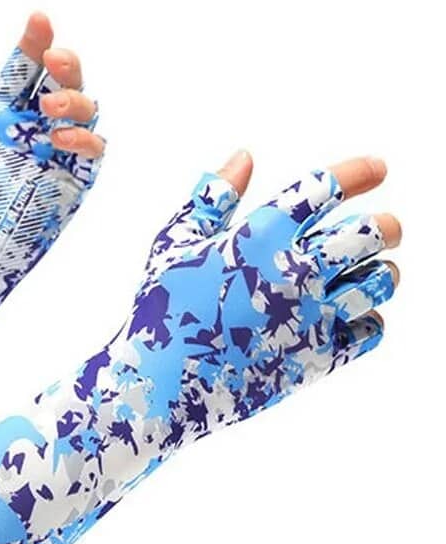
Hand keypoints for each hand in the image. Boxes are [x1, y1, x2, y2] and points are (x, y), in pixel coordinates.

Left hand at [0, 12, 103, 281]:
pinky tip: (58, 139)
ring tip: (49, 106)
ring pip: (85, 112)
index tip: (38, 20)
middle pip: (63, 82)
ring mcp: (52, 158)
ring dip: (76, 99)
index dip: (35, 42)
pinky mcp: (68, 188)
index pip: (24, 68)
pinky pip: (92, 154)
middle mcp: (28, 132)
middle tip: (53, 58)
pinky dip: (85, 139)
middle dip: (65, 63)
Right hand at [120, 153, 400, 445]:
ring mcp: (311, 316)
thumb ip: (211, 200)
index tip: (378, 168)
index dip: (360, 172)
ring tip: (369, 273)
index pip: (326, 188)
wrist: (159, 387)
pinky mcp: (319, 358)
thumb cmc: (160, 310)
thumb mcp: (172, 246)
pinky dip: (367, 320)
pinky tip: (348, 316)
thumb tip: (244, 157)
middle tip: (382, 229)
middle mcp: (294, 270)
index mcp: (259, 236)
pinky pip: (371, 331)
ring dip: (381, 272)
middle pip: (372, 232)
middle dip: (384, 226)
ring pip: (379, 281)